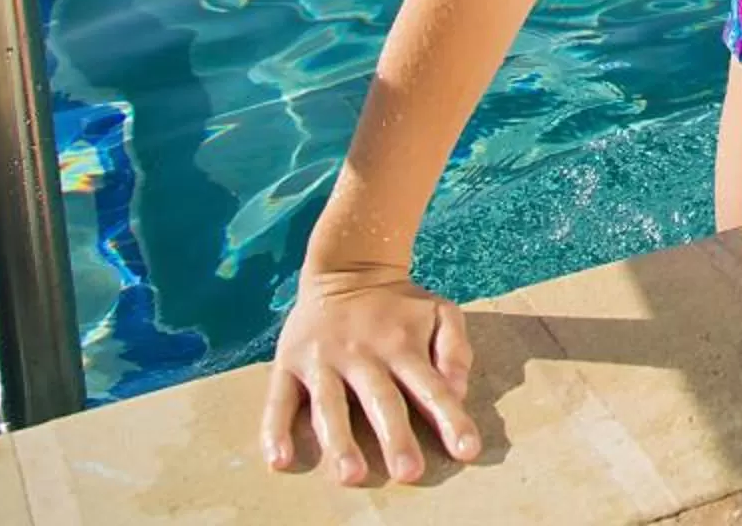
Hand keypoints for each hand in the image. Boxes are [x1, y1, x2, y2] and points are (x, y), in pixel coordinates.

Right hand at [260, 264, 479, 484]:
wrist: (347, 266)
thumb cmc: (400, 304)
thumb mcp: (440, 311)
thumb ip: (455, 348)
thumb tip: (458, 389)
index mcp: (403, 345)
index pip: (432, 387)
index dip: (451, 419)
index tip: (466, 450)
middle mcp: (363, 354)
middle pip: (382, 401)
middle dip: (396, 437)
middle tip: (409, 473)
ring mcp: (323, 359)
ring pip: (331, 405)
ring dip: (340, 441)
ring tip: (351, 474)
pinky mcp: (288, 363)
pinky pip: (279, 400)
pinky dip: (275, 430)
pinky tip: (280, 459)